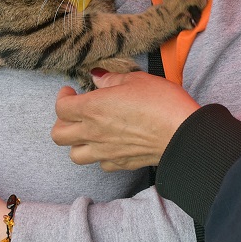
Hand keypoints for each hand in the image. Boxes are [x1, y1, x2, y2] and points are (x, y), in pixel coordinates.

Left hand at [52, 70, 198, 169]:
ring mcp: (106, 152)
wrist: (182, 133)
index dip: (63, 97)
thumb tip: (97, 77)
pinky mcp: (121, 164)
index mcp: (93, 108)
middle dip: (62, 122)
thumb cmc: (161, 102)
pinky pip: (100, 164)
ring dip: (77, 143)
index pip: (61, 107)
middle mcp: (94, 132)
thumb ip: (112, 79)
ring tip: (89, 131)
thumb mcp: (136, 79)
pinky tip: (110, 144)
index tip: (71, 91)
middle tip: (75, 112)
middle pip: (58, 135)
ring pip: (74, 155)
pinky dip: (100, 156)